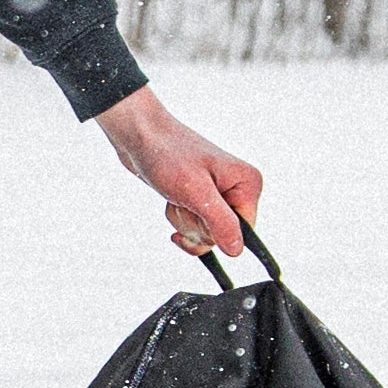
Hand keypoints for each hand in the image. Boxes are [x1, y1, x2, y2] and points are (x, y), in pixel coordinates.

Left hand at [92, 88, 263, 256]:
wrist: (140, 137)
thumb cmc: (167, 154)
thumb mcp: (195, 192)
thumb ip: (220, 222)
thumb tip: (237, 251)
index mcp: (247, 184)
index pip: (243, 232)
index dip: (215, 230)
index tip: (196, 212)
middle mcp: (238, 189)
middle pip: (222, 235)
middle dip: (195, 224)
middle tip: (182, 199)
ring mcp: (220, 195)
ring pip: (205, 233)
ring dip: (183, 220)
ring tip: (176, 195)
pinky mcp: (202, 199)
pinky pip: (194, 226)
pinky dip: (178, 218)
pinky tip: (172, 199)